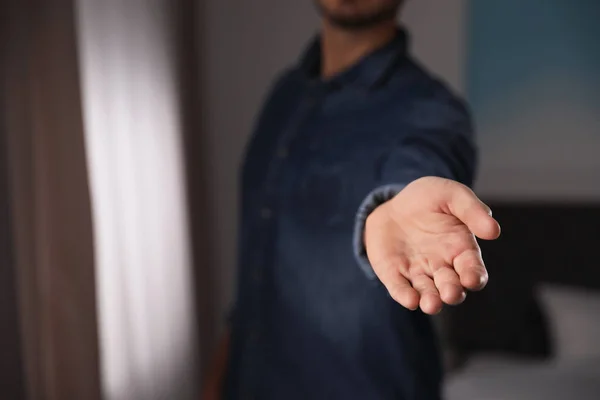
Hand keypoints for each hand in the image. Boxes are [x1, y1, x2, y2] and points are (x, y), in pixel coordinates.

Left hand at [364, 176, 500, 314]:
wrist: (394, 204)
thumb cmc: (429, 199)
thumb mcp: (451, 194)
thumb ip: (472, 210)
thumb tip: (494, 231)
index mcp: (461, 249)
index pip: (472, 268)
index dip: (474, 276)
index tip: (472, 279)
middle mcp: (442, 266)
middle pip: (451, 285)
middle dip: (451, 292)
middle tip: (450, 294)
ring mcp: (418, 272)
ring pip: (427, 293)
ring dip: (431, 301)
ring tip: (431, 305)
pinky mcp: (394, 275)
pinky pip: (400, 288)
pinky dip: (405, 296)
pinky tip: (410, 300)